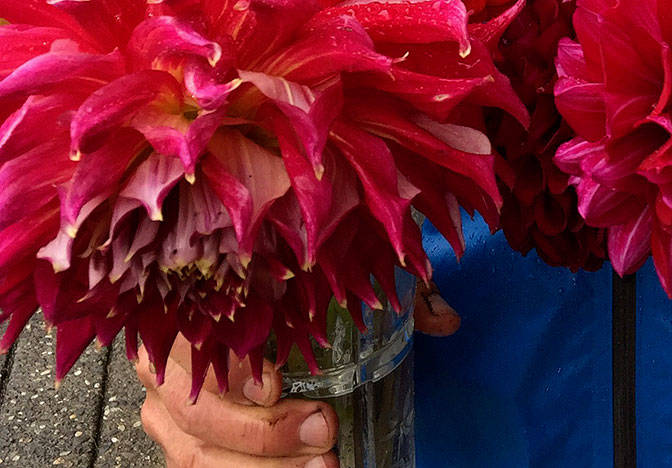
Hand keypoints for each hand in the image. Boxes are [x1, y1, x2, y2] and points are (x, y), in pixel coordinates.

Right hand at [135, 283, 456, 465]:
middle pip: (196, 412)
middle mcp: (167, 364)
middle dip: (261, 432)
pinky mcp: (183, 447)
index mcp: (193, 306)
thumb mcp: (342, 281)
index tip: (276, 384)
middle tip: (322, 429)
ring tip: (323, 467)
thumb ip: (389, 294)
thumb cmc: (293, 291)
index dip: (232, 367)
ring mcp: (169, 414)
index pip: (192, 339)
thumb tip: (445, 319)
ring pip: (195, 456)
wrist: (256, 318)